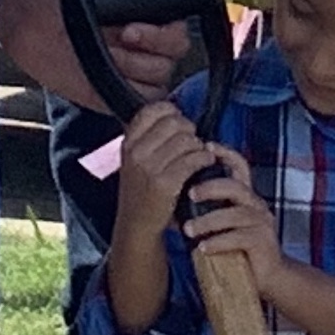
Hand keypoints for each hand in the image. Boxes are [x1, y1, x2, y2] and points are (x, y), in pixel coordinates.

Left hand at [0, 0, 184, 112]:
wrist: (29, 16)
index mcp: (153, 16)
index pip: (180, 32)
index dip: (162, 32)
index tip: (132, 23)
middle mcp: (148, 45)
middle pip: (174, 57)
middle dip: (149, 48)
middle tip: (120, 36)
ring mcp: (133, 71)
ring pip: (160, 81)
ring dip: (132, 69)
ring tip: (103, 54)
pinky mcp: (116, 94)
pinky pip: (140, 102)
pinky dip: (129, 93)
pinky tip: (106, 76)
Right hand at [117, 102, 215, 237]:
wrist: (137, 225)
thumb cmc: (141, 190)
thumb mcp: (134, 159)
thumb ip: (148, 137)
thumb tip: (175, 112)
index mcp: (128, 143)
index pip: (151, 110)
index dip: (171, 111)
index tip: (179, 119)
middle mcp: (136, 153)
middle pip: (173, 123)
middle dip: (189, 129)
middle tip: (193, 140)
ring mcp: (149, 168)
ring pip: (186, 140)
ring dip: (199, 145)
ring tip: (199, 153)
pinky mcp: (165, 184)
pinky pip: (193, 159)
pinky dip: (205, 158)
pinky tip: (207, 162)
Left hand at [180, 149, 285, 293]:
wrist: (267, 276)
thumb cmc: (239, 248)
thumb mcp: (221, 224)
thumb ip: (206, 209)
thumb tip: (172, 197)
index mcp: (246, 196)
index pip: (240, 167)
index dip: (226, 154)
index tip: (206, 145)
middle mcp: (256, 204)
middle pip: (236, 186)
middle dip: (211, 187)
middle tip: (189, 193)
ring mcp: (261, 223)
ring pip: (235, 214)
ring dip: (208, 221)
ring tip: (188, 230)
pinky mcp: (262, 242)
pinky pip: (238, 238)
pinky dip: (218, 242)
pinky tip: (202, 248)